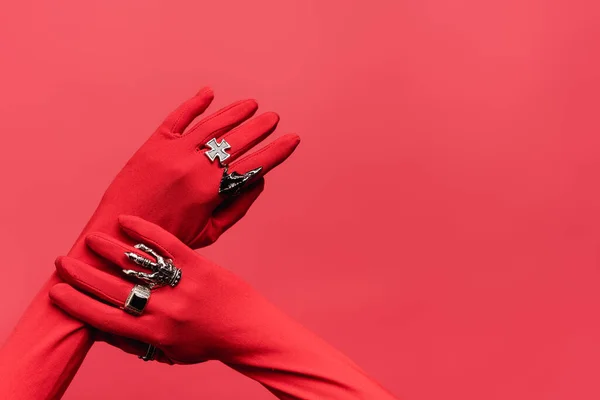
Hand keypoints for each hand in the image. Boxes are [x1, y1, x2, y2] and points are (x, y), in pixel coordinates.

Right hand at [52, 215, 267, 363]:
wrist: (246, 329)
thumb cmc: (205, 342)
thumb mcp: (168, 352)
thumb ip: (135, 342)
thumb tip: (99, 330)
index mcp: (153, 333)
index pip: (103, 318)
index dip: (76, 303)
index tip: (56, 290)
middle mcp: (164, 309)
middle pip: (112, 288)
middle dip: (81, 274)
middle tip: (63, 261)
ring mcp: (181, 284)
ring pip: (136, 263)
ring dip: (108, 249)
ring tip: (91, 239)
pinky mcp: (197, 263)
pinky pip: (166, 243)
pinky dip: (144, 230)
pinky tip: (126, 221)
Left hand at [78, 87, 299, 250]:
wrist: (119, 234)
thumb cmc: (168, 239)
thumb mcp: (210, 232)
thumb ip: (238, 207)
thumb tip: (259, 181)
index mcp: (212, 190)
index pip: (255, 165)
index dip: (277, 151)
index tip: (293, 139)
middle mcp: (196, 166)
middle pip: (237, 139)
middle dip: (260, 127)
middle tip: (274, 117)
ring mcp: (174, 151)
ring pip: (212, 125)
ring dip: (234, 112)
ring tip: (251, 104)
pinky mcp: (154, 144)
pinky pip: (178, 118)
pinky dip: (194, 104)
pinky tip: (209, 93)